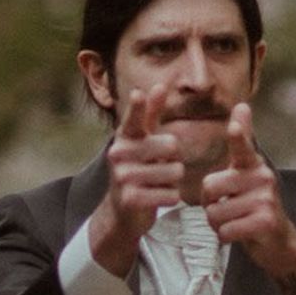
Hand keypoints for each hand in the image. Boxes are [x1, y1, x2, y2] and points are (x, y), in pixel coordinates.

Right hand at [87, 84, 182, 277]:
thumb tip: (160, 84)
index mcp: (125, 136)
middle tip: (160, 167)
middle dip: (175, 158)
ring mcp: (123, 177)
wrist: (121, 210)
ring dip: (173, 180)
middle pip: (172, 145)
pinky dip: (170, 197)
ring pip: (175, 171)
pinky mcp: (131, 198)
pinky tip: (157, 198)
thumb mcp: (142, 140)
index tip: (138, 93)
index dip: (138, 107)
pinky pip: (171, 194)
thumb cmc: (137, 167)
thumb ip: (151, 113)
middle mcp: (120, 154)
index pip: (134, 118)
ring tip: (157, 183)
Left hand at [202, 103, 295, 293]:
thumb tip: (243, 105)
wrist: (280, 242)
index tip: (236, 119)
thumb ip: (240, 146)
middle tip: (226, 209)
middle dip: (209, 204)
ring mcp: (265, 199)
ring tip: (236, 222)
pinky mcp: (264, 221)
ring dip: (217, 224)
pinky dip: (225, 237)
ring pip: (214, 213)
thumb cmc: (254, 206)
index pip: (243, 145)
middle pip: (209, 187)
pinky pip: (225, 231)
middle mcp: (262, 177)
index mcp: (253, 164)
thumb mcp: (246, 174)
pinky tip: (240, 234)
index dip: (239, 133)